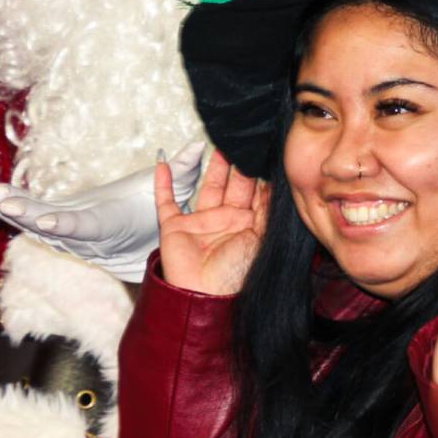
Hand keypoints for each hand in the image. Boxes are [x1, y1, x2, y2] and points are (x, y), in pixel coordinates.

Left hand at [0, 141, 207, 283]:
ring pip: (35, 223)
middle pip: (51, 226)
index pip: (83, 226)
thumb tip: (200, 147)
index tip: (43, 223)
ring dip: (10, 209)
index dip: (63, 225)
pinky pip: (32, 218)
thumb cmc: (154, 215)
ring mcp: (68, 232)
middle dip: (25, 214)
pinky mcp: (59, 226)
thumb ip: (182, 170)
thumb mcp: (169, 192)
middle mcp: (84, 234)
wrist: (141, 248)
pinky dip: (12, 207)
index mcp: (107, 225)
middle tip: (0, 201)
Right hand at [152, 148, 267, 296]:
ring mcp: (200, 223)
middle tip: (245, 142)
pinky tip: (163, 164)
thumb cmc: (236, 275)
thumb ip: (266, 209)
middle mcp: (226, 222)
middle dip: (240, 163)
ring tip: (220, 143)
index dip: (260, 174)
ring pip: (208, 187)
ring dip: (213, 167)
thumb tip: (273, 182)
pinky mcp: (175, 226)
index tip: (265, 152)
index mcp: (248, 226)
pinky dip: (163, 183)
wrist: (205, 296)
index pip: (256, 193)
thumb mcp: (260, 238)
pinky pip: (167, 201)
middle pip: (234, 185)